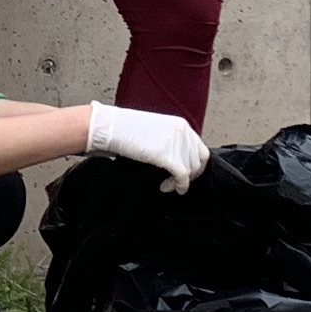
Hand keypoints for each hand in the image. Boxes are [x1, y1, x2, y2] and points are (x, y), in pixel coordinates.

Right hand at [84, 102, 208, 191]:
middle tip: (177, 182)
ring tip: (168, 185)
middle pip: (199, 161)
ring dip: (181, 182)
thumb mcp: (156, 129)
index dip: (194, 165)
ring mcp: (176, 143)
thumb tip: (177, 157)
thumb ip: (171, 140)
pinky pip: (182, 176)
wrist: (110, 127)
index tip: (186, 174)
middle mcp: (183, 132)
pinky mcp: (166, 155)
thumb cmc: (126, 128)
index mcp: (180, 124)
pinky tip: (166, 187)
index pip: (200, 149)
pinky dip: (178, 185)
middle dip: (190, 175)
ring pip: (191, 170)